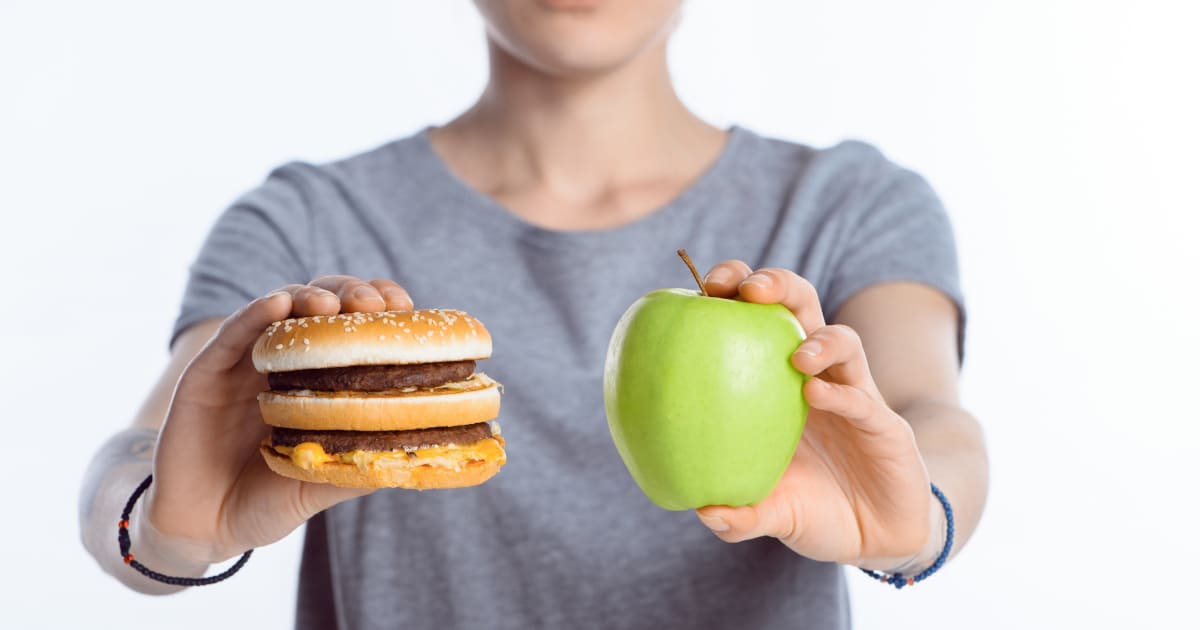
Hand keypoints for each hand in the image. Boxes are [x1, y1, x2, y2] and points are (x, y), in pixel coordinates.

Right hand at [145, 276, 412, 563]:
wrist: (204, 529)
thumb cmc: (266, 502)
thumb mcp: (320, 484)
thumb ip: (358, 464)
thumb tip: (415, 453)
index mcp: (318, 380)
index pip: (354, 328)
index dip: (380, 311)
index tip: (406, 309)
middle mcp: (285, 362)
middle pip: (322, 305)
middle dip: (352, 294)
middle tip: (374, 305)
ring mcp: (245, 362)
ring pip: (280, 307)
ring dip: (309, 297)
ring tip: (331, 305)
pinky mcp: (206, 371)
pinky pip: (233, 332)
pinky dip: (255, 313)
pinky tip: (278, 304)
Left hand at [694, 262, 935, 569]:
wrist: (874, 539)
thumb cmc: (813, 509)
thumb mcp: (770, 513)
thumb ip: (738, 516)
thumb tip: (703, 512)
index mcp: (780, 382)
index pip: (760, 318)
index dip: (737, 293)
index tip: (706, 289)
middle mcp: (818, 376)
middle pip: (803, 307)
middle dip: (778, 284)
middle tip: (748, 289)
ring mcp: (855, 396)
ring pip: (845, 343)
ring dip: (820, 340)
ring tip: (797, 356)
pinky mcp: (886, 427)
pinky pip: (864, 402)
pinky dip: (842, 395)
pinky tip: (817, 396)